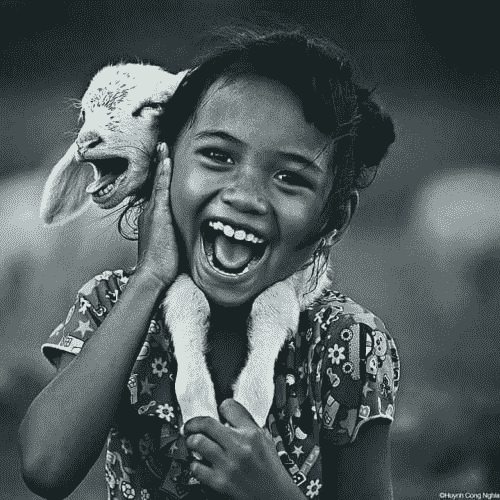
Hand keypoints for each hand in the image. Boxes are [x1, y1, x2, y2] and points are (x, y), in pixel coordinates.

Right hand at [137, 143, 178, 285]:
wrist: (153, 274)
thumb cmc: (164, 264)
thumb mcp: (172, 243)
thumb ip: (178, 231)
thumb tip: (193, 229)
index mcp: (153, 217)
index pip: (157, 191)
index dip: (160, 176)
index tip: (164, 160)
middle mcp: (149, 211)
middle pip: (155, 182)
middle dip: (158, 164)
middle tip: (161, 145)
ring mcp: (152, 212)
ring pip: (156, 182)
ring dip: (159, 163)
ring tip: (162, 145)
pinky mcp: (157, 215)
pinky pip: (160, 189)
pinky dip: (162, 174)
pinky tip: (166, 160)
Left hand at [184, 399, 302, 499]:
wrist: (276, 497)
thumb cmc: (271, 471)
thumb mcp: (265, 440)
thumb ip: (248, 427)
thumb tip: (229, 416)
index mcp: (252, 433)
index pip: (228, 407)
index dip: (221, 407)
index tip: (217, 411)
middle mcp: (239, 446)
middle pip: (206, 423)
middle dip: (194, 423)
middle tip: (190, 426)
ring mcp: (228, 464)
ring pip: (198, 442)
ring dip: (191, 441)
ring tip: (192, 442)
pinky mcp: (220, 482)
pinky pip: (197, 467)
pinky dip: (194, 463)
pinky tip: (198, 462)